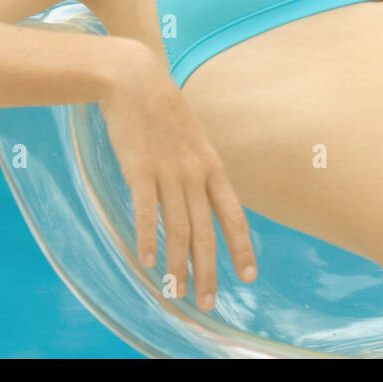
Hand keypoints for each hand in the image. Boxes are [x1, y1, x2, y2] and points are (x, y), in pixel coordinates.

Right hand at [96, 37, 256, 311]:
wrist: (134, 78)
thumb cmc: (161, 109)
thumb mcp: (192, 138)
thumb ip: (199, 168)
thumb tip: (203, 198)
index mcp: (212, 166)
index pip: (234, 215)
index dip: (242, 248)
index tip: (248, 277)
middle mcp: (195, 173)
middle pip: (205, 233)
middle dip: (208, 272)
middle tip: (207, 303)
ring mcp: (167, 172)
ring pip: (177, 230)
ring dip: (177, 266)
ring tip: (175, 293)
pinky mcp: (139, 169)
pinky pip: (145, 213)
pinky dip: (146, 240)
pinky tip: (146, 263)